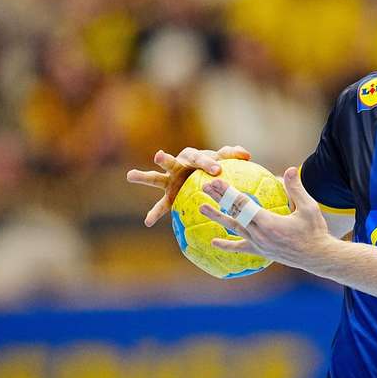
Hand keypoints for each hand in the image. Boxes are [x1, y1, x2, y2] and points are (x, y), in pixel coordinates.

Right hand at [126, 145, 250, 226]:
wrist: (207, 178)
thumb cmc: (217, 167)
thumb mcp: (225, 162)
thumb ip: (232, 156)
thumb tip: (247, 154)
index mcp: (194, 157)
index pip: (200, 158)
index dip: (207, 164)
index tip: (216, 170)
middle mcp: (179, 167)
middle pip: (171, 162)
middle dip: (165, 159)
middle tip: (159, 156)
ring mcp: (170, 181)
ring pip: (156, 178)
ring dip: (144, 177)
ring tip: (130, 175)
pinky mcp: (169, 196)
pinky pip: (160, 206)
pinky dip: (153, 214)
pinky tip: (147, 223)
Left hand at [198, 167, 333, 269]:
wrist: (317, 257)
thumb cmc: (315, 231)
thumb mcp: (308, 208)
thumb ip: (296, 189)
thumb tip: (289, 169)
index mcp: (268, 223)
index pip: (242, 204)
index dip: (228, 192)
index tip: (216, 182)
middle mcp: (259, 235)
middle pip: (234, 213)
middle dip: (219, 199)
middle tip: (205, 187)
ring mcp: (258, 244)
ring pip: (233, 228)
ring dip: (217, 217)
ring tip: (201, 208)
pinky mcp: (261, 252)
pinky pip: (240, 248)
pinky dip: (227, 245)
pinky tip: (214, 242)